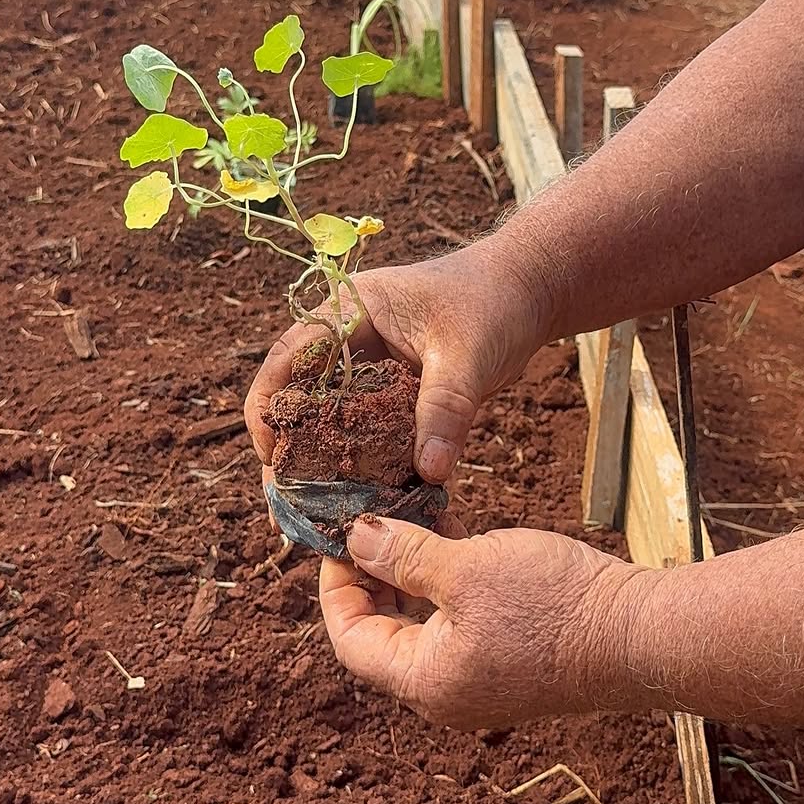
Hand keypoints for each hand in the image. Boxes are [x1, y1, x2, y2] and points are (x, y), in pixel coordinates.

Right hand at [244, 241, 548, 483]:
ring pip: (335, 420)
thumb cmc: (495, 301)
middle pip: (302, 397)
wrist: (534, 289)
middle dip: (292, 449)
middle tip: (288, 503)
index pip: (289, 358)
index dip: (270, 407)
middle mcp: (351, 339)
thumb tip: (428, 473)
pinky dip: (368, 463)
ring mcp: (373, 367)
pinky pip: (372, 432)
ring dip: (328, 463)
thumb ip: (444, 410)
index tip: (270, 456)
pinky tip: (368, 503)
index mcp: (349, 311)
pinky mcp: (397, 393)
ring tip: (318, 514)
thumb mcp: (467, 355)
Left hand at [319, 515, 654, 729]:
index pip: (352, 639)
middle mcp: (447, 693)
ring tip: (413, 517)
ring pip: (424, 625)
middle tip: (372, 520)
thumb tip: (356, 538)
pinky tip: (456, 537)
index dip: (337, 586)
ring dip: (413, 573)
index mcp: (426, 681)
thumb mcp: (468, 567)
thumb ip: (405, 554)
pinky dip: (447, 585)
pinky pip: (459, 625)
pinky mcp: (512, 663)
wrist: (641, 632)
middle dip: (374, 574)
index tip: (339, 536)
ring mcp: (482, 682)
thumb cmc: (555, 604)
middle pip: (385, 634)